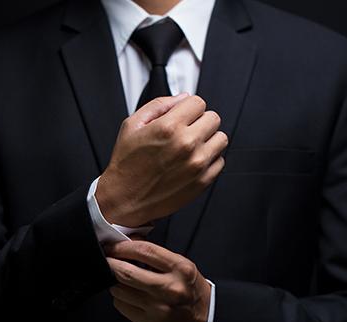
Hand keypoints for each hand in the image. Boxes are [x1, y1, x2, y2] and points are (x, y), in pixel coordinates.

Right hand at [96, 93, 227, 226]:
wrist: (125, 199)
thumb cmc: (126, 164)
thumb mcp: (132, 125)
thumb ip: (159, 105)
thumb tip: (182, 98)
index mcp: (169, 127)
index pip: (198, 102)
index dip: (189, 108)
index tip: (183, 116)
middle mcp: (186, 144)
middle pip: (213, 118)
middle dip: (200, 121)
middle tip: (187, 131)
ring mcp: (197, 164)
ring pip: (221, 139)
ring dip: (208, 140)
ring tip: (191, 147)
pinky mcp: (203, 181)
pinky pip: (220, 161)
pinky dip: (210, 160)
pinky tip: (192, 162)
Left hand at [104, 240, 210, 321]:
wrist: (205, 317)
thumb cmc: (190, 287)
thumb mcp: (180, 265)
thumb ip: (156, 255)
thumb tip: (128, 242)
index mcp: (179, 268)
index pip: (144, 251)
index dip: (123, 247)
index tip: (113, 247)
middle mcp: (169, 288)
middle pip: (127, 272)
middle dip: (110, 264)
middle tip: (106, 259)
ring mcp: (159, 307)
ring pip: (120, 290)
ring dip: (114, 281)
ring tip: (119, 279)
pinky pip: (122, 306)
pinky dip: (119, 298)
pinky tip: (127, 295)